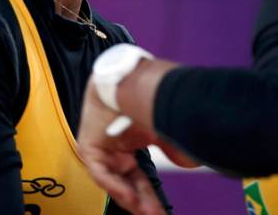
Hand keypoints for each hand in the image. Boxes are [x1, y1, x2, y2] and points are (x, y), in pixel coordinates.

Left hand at [78, 80, 164, 214]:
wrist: (128, 76)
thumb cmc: (146, 94)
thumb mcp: (164, 128)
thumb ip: (174, 148)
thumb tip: (189, 163)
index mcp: (131, 144)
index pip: (141, 177)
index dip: (151, 194)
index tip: (161, 209)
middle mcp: (115, 149)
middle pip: (129, 182)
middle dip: (144, 201)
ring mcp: (101, 148)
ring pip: (114, 181)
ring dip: (131, 198)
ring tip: (147, 212)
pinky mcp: (88, 146)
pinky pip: (101, 173)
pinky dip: (116, 185)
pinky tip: (130, 197)